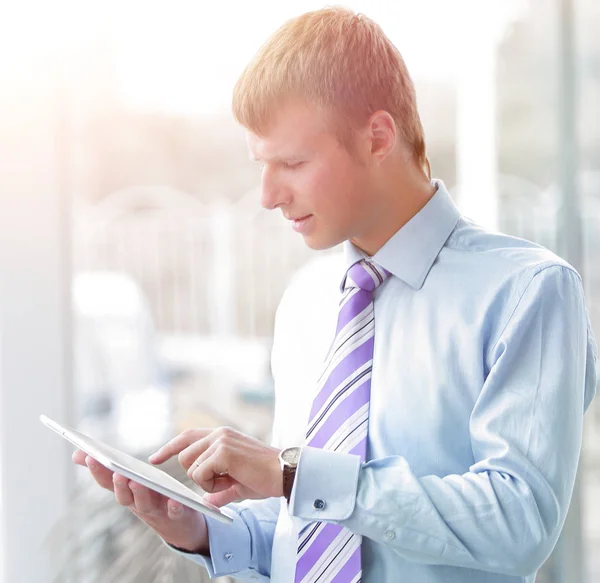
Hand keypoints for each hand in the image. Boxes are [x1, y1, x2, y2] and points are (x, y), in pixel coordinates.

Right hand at [72, 449, 208, 553]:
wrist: (178, 525)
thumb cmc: (149, 496)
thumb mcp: (128, 481)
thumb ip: (106, 469)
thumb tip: (76, 454)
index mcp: (126, 492)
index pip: (108, 482)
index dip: (98, 471)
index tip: (90, 456)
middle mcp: (137, 504)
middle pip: (124, 497)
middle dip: (119, 485)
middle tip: (117, 473)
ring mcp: (156, 510)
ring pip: (144, 505)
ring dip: (139, 494)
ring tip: (137, 481)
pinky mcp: (177, 514)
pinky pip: (174, 513)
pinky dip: (173, 508)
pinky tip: (173, 501)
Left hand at [148, 426, 282, 506]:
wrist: (284, 474)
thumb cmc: (263, 478)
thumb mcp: (235, 483)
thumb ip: (217, 488)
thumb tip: (203, 502)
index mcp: (221, 436)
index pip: (187, 437)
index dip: (169, 448)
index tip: (153, 459)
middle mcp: (219, 434)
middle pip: (185, 457)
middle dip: (196, 475)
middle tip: (220, 481)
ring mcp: (221, 441)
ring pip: (191, 467)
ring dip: (206, 482)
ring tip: (230, 480)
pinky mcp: (223, 451)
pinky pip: (201, 474)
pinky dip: (212, 485)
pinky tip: (231, 480)